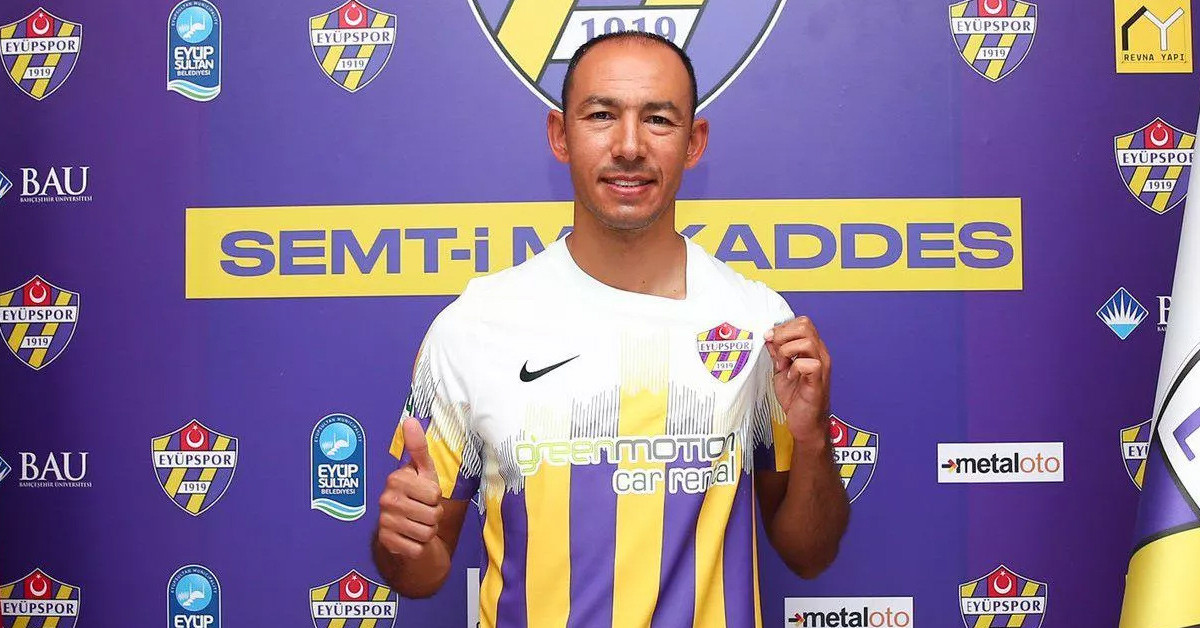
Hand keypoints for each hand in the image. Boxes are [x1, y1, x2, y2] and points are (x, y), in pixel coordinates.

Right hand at [377, 418, 443, 558]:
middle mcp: (386, 499)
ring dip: (427, 531)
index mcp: (396, 479)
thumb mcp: (422, 471)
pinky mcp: (386, 543)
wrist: (402, 528)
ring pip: (426, 532)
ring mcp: (384, 522)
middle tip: (423, 512)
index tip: (425, 495)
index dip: (436, 497)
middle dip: (434, 516)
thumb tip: (410, 419)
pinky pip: (417, 548)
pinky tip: (410, 538)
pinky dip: (419, 546)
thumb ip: (418, 447)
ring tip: (417, 524)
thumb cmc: (417, 495)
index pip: (434, 493)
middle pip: (432, 514)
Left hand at [764, 316, 831, 444]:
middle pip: (805, 325)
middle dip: (783, 335)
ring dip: (788, 351)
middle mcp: (819, 354)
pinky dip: (795, 368)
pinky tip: (790, 376)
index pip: (802, 322)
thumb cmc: (797, 399)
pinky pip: (811, 364)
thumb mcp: (781, 371)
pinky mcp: (818, 381)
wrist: (806, 424)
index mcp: (811, 350)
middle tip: (776, 352)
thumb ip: (776, 354)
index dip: (782, 327)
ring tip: (783, 365)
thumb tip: (769, 338)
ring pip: (807, 341)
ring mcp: (821, 367)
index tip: (769, 339)